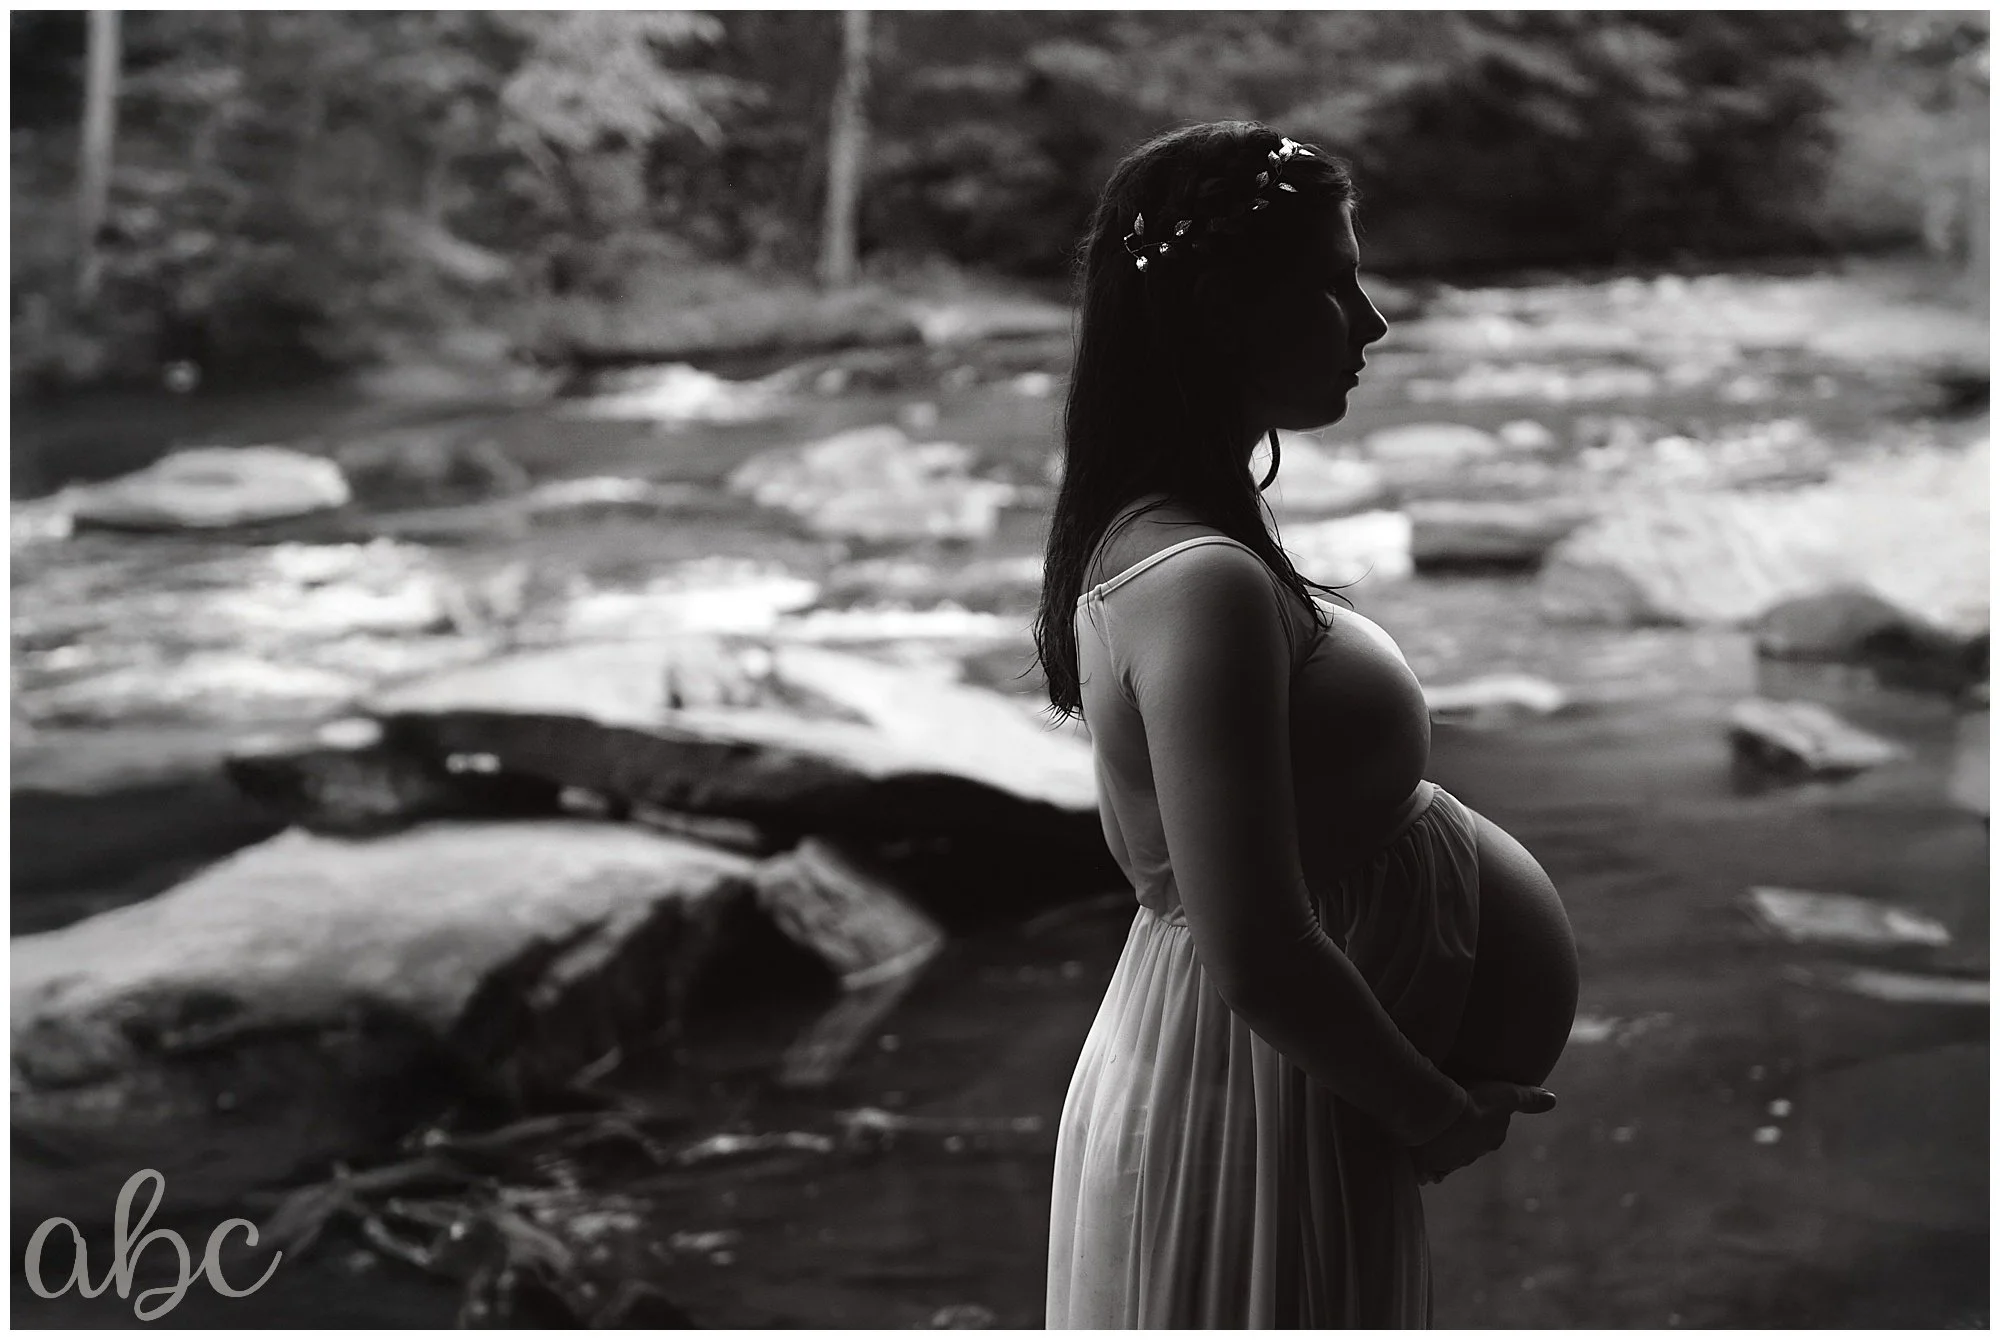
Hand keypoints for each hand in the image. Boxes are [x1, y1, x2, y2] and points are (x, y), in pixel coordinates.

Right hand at [1411, 1081, 1555, 1185]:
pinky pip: (1429, 1165)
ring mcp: (1450, 1160)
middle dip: (1464, 1134)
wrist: (1439, 1119)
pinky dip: (1426, 1160)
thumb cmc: (1475, 1103)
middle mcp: (1474, 1154)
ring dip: (1444, 1145)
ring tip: (1432, 1130)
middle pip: (1471, 1144)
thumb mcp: (1507, 1095)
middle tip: (1453, 1118)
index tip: (1474, 1107)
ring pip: (1449, 1154)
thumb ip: (1528, 1098)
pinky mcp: (1428, 1164)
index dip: (1484, 1119)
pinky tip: (1420, 1152)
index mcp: (1492, 1139)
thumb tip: (1553, 1100)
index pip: (1492, 1132)